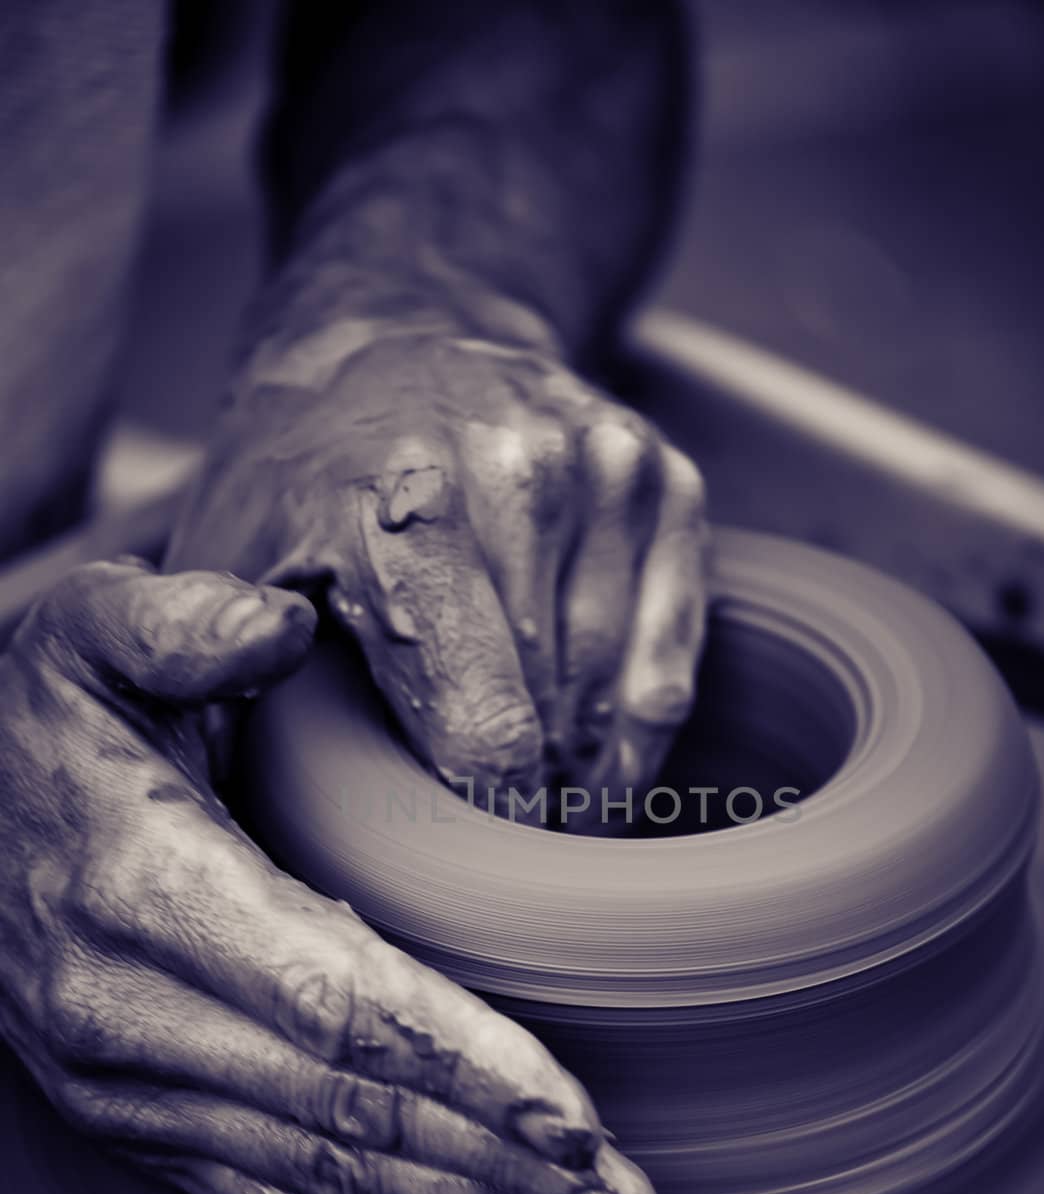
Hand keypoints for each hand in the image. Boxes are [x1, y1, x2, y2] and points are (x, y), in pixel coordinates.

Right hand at [0, 561, 661, 1193]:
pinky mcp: (135, 1125)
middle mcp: (135, 1012)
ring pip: (323, 1171)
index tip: (578, 1120)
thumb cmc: (41, 726)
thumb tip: (278, 626)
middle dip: (504, 1169)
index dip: (464, 1066)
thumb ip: (179, 620)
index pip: (335, 1003)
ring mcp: (129, 1088)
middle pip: (351, 1111)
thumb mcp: (89, 635)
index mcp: (149, 888)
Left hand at [165, 316, 709, 820]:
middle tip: (486, 825)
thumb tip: (244, 755)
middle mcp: (516, 476)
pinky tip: (598, 759)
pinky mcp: (663, 481)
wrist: (398, 333)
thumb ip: (208, 652)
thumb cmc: (300, 472)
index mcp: (398, 510)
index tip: (459, 849)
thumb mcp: (222, 553)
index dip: (479, 816)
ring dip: (580, 772)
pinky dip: (638, 730)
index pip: (484, 727)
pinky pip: (674, 658)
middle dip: (523, 799)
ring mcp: (603, 470)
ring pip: (618, 698)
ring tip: (533, 794)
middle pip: (554, 723)